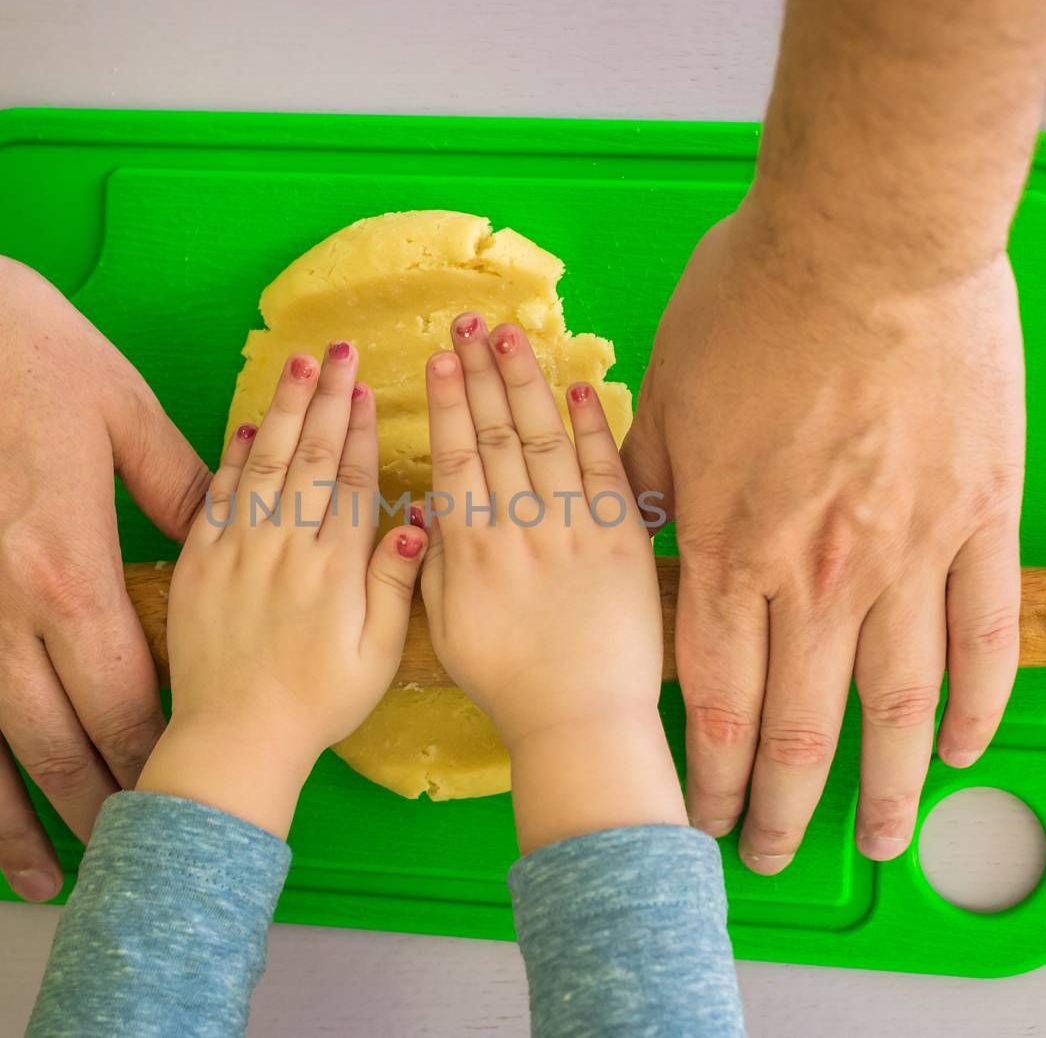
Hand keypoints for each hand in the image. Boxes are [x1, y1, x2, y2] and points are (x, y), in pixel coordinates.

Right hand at [0, 240, 208, 900]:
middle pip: (52, 749)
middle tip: (122, 851)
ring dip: (3, 823)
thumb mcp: (117, 402)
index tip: (178, 788)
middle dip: (95, 809)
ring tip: (32, 871)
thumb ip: (178, 481)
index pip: (125, 704)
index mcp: (67, 578)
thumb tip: (227, 520)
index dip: (154, 757)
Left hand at [137, 342, 426, 837]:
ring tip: (299, 365)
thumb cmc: (317, 704)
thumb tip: (417, 523)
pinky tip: (249, 426)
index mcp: (335, 564)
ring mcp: (238, 548)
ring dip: (285, 409)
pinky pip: (218, 495)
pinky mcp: (199, 563)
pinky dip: (233, 456)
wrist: (235, 738)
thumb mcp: (376, 655)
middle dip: (328, 397)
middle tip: (339, 349)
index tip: (368, 385)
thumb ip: (395, 585)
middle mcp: (287, 544)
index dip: (362, 426)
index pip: (353, 478)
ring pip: (265, 462)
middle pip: (312, 454)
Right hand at [418, 314, 685, 852]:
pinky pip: (603, 472)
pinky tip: (577, 386)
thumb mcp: (446, 628)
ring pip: (544, 440)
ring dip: (527, 383)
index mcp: (471, 550)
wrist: (580, 721)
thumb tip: (423, 511)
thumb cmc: (508, 685)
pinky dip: (590, 427)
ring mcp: (573, 531)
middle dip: (481, 374)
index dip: (447, 404)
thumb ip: (430, 566)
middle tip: (470, 324)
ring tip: (512, 337)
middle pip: (496, 434)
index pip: (455, 458)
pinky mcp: (622, 542)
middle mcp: (519, 529)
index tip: (439, 359)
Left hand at [620, 205, 1024, 873]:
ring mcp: (908, 552)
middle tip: (767, 853)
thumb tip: (629, 525)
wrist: (868, 237)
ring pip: (898, 705)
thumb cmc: (756, 301)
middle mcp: (818, 572)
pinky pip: (984, 634)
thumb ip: (645, 478)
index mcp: (730, 546)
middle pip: (798, 724)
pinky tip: (962, 748)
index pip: (710, 695)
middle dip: (778, 804)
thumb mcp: (663, 391)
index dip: (704, 770)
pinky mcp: (979, 518)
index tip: (695, 814)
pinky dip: (978, 701)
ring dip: (886, 787)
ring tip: (878, 841)